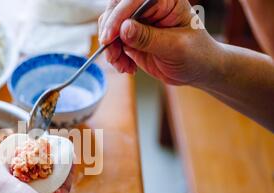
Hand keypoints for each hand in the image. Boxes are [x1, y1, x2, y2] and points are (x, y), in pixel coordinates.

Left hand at [0, 145, 87, 192]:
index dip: (4, 158)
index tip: (14, 142)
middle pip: (20, 175)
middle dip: (29, 157)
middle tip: (37, 139)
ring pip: (41, 180)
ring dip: (48, 163)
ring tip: (55, 143)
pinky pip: (59, 188)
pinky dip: (64, 173)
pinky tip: (70, 157)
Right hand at [98, 0, 219, 85]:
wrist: (198, 70)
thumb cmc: (196, 55)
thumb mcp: (174, 47)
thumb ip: (148, 38)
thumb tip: (124, 29)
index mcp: (166, 0)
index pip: (134, 0)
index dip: (119, 16)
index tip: (110, 37)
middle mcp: (149, 7)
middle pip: (117, 9)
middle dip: (110, 33)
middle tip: (112, 55)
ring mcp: (139, 21)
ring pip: (112, 26)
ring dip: (111, 48)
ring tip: (122, 66)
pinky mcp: (132, 36)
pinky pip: (114, 42)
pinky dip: (115, 56)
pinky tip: (127, 67)